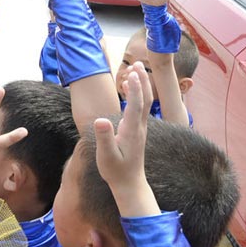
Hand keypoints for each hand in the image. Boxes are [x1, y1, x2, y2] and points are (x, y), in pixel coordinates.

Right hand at [94, 62, 153, 200]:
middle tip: (138, 63)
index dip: (135, 89)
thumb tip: (100, 120)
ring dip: (141, 84)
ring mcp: (139, 128)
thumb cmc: (116, 171)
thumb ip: (104, 138)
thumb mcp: (106, 156)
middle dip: (142, 81)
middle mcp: (139, 127)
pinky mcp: (137, 130)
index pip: (136, 106)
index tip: (132, 73)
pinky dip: (137, 93)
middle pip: (145, 99)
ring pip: (144, 102)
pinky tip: (129, 87)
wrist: (130, 183)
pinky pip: (140, 107)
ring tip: (136, 68)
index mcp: (132, 131)